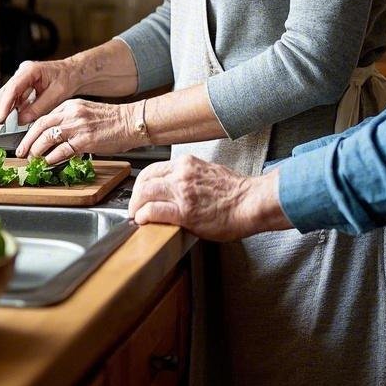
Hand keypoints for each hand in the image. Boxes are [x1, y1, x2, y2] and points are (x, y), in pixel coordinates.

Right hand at [0, 59, 73, 125]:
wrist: (74, 73)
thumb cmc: (68, 79)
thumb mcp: (56, 95)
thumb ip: (38, 108)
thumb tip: (21, 121)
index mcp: (30, 70)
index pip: (12, 89)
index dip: (4, 106)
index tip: (0, 121)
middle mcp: (22, 72)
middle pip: (4, 93)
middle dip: (1, 111)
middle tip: (1, 128)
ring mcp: (21, 78)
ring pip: (5, 97)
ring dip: (6, 112)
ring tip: (7, 127)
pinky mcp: (22, 85)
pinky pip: (13, 99)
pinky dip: (12, 110)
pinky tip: (15, 120)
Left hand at [15, 99, 136, 161]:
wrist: (132, 122)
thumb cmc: (113, 121)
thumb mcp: (87, 113)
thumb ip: (70, 121)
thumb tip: (54, 136)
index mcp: (70, 106)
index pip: (43, 118)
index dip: (31, 132)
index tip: (26, 141)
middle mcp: (72, 113)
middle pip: (40, 127)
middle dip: (28, 142)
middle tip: (22, 153)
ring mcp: (78, 126)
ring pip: (47, 138)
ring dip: (37, 151)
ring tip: (34, 159)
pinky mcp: (85, 140)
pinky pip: (62, 150)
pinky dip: (52, 158)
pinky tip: (49, 162)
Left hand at [128, 156, 291, 240]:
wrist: (251, 202)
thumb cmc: (236, 192)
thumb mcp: (210, 172)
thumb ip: (191, 177)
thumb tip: (180, 187)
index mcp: (187, 163)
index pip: (153, 169)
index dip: (142, 183)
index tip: (141, 192)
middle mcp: (181, 173)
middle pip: (145, 180)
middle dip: (135, 195)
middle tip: (134, 207)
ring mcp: (182, 192)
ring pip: (145, 194)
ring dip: (136, 206)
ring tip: (136, 216)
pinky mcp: (184, 212)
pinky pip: (153, 211)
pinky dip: (143, 216)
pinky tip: (143, 221)